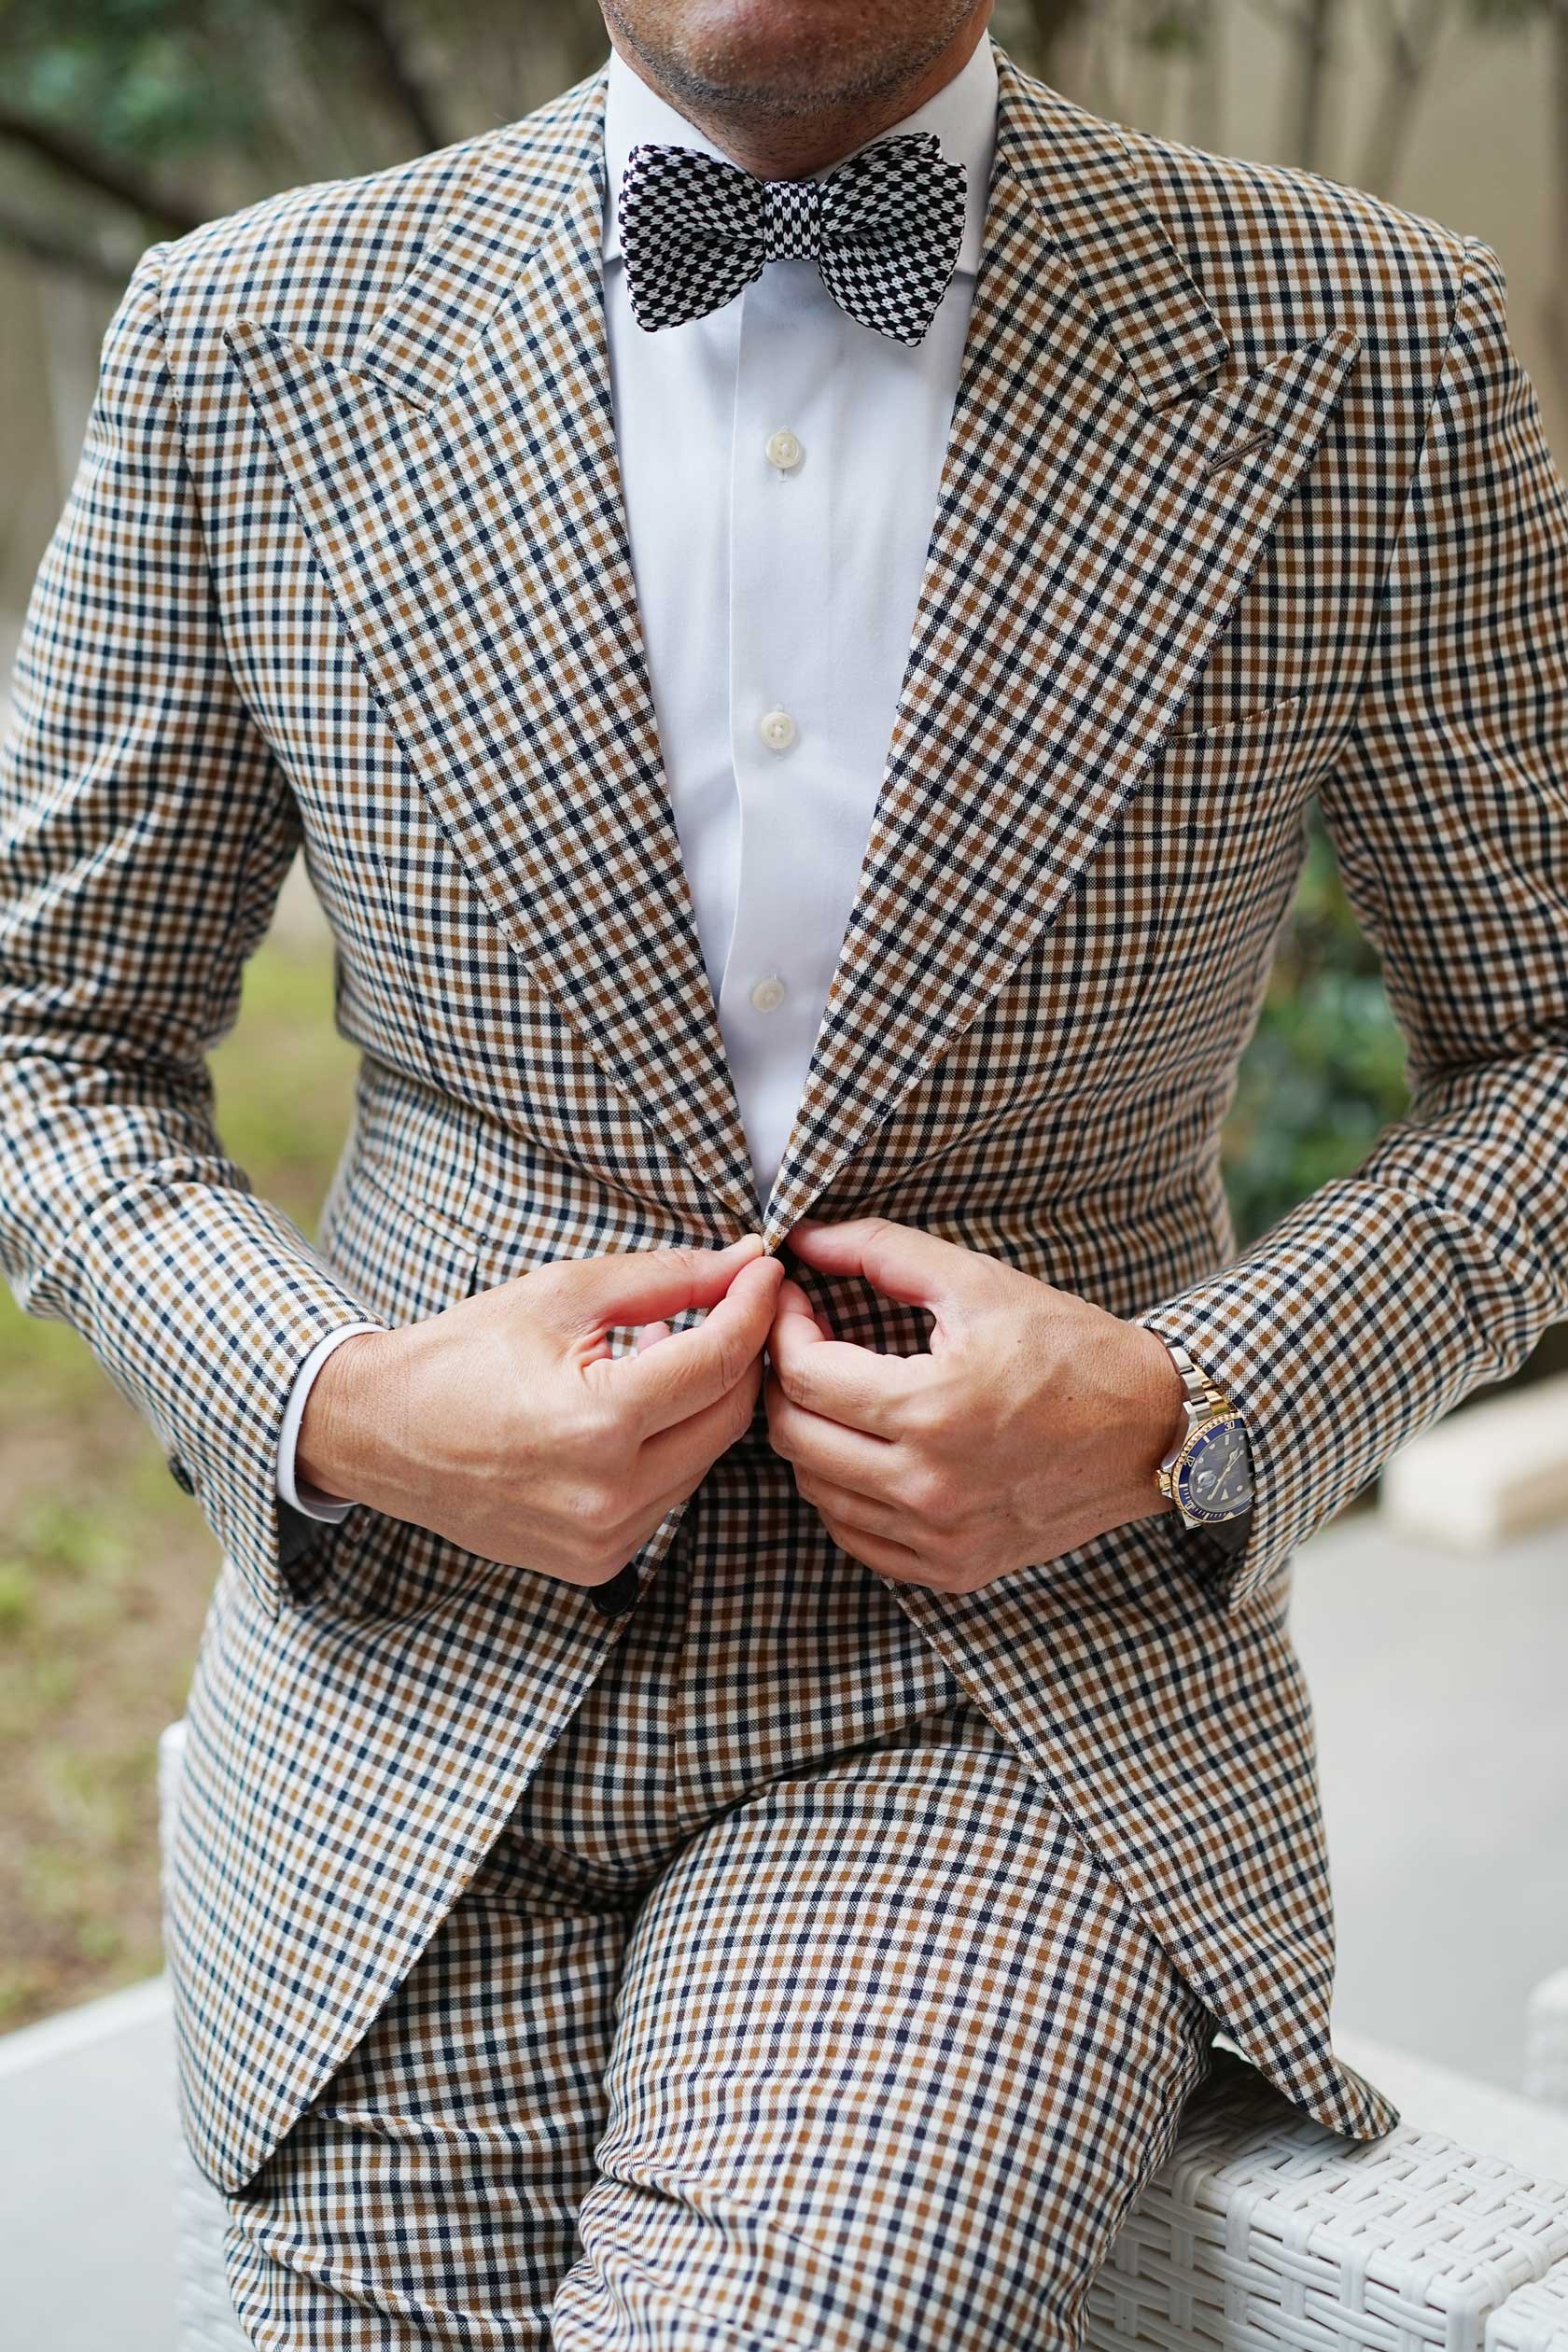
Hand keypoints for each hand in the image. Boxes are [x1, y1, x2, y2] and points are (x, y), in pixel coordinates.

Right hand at [297, 1234, 782, 1590]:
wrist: (380, 1434)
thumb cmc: (463, 1353)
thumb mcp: (563, 1294)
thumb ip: (665, 1278)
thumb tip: (742, 1262)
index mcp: (596, 1424)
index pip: (718, 1360)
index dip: (752, 1306)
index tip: (764, 1270)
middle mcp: (608, 1496)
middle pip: (729, 1415)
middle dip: (740, 1353)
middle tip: (729, 1304)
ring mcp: (604, 1540)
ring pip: (706, 1458)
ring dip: (704, 1401)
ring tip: (665, 1350)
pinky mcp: (599, 1563)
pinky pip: (671, 1494)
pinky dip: (672, 1445)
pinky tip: (637, 1407)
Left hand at [764, 1216, 1185, 1592]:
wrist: (1151, 1430)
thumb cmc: (1068, 1347)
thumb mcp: (978, 1281)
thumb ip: (881, 1251)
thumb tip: (803, 1239)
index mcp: (932, 1409)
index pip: (804, 1376)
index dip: (784, 1331)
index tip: (797, 1305)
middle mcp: (929, 1485)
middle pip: (794, 1436)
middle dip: (786, 1382)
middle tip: (809, 1345)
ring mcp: (939, 1537)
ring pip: (815, 1490)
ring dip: (811, 1435)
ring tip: (842, 1394)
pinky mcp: (952, 1569)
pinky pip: (855, 1536)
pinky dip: (843, 1492)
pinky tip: (869, 1450)